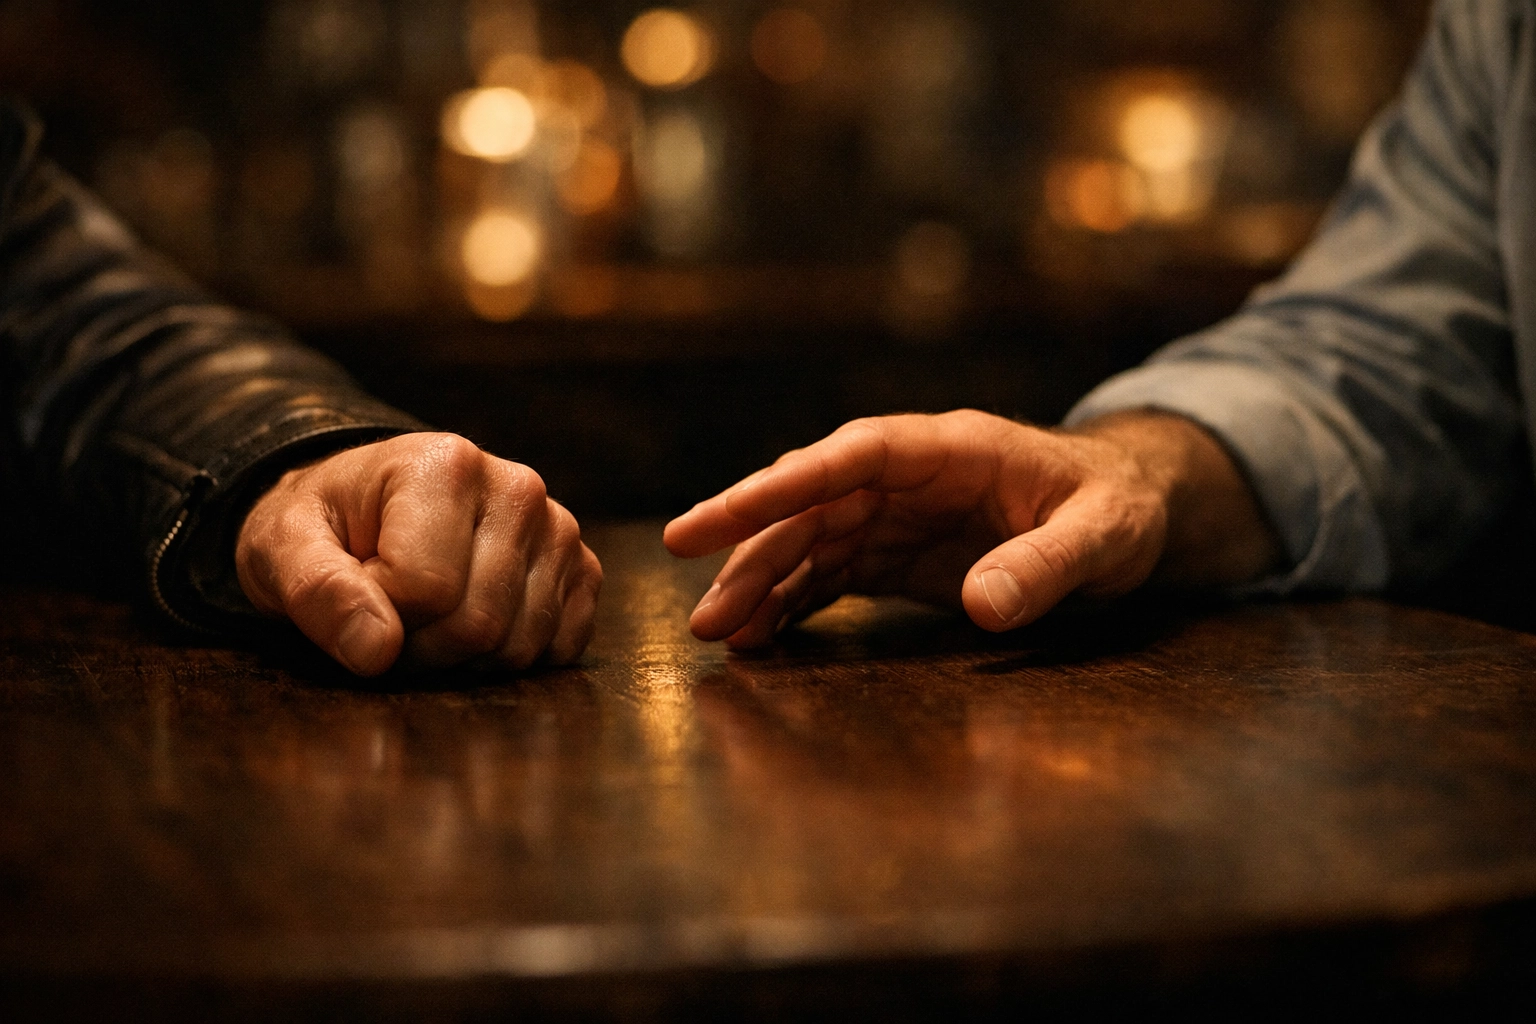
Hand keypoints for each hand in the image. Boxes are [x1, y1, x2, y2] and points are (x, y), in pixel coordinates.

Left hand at [236, 433, 601, 675]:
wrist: (368, 508)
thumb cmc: (325, 525)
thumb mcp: (283, 547)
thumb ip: (317, 591)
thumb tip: (378, 651)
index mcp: (447, 464)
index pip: (425, 591)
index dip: (377, 617)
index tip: (355, 590)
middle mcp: (518, 487)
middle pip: (478, 625)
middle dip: (421, 647)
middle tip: (389, 615)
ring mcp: (559, 528)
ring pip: (519, 646)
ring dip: (463, 659)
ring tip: (429, 616)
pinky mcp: (583, 566)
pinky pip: (559, 648)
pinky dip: (511, 657)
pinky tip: (475, 621)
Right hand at [664, 410, 1279, 647]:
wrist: (1130, 511)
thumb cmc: (1120, 508)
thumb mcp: (1104, 535)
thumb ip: (1048, 564)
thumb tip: (983, 605)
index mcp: (946, 449)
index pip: (844, 459)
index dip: (775, 488)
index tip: (712, 519)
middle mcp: (906, 478)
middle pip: (810, 507)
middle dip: (751, 553)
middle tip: (703, 615)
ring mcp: (897, 515)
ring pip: (809, 543)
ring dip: (762, 584)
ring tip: (718, 635)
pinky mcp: (897, 553)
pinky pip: (831, 573)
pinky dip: (794, 602)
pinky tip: (761, 636)